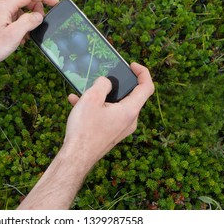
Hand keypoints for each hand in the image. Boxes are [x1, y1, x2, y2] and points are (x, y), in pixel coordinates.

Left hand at [0, 0, 58, 75]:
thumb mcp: (14, 35)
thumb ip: (29, 22)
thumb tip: (38, 16)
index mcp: (4, 5)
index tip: (56, 3)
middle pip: (23, 0)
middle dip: (36, 8)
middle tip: (42, 23)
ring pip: (16, 10)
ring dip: (27, 19)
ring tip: (30, 34)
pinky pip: (9, 19)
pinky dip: (18, 25)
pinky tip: (19, 39)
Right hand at [17, 62, 153, 208]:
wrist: (76, 158)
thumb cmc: (84, 129)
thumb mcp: (91, 99)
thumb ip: (102, 84)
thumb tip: (107, 82)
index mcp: (130, 111)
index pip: (147, 87)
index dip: (143, 72)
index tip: (131, 65)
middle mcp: (130, 121)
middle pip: (130, 96)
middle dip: (115, 85)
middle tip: (102, 78)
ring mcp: (121, 129)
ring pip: (115, 106)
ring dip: (100, 96)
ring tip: (82, 92)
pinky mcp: (111, 134)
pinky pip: (107, 116)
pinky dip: (95, 108)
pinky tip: (76, 103)